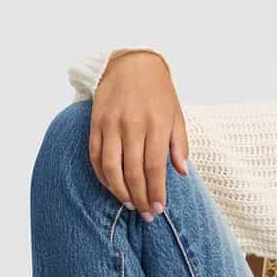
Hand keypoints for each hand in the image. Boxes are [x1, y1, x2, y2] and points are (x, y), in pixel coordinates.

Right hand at [88, 50, 188, 216]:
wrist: (131, 62)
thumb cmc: (159, 92)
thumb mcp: (177, 114)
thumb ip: (180, 144)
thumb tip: (182, 172)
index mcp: (156, 123)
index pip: (155, 166)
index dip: (156, 191)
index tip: (159, 209)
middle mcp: (132, 124)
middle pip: (133, 171)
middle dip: (140, 197)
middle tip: (146, 214)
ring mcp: (111, 123)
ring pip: (111, 166)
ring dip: (120, 190)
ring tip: (130, 204)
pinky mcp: (95, 122)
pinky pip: (95, 155)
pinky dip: (102, 175)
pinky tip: (112, 186)